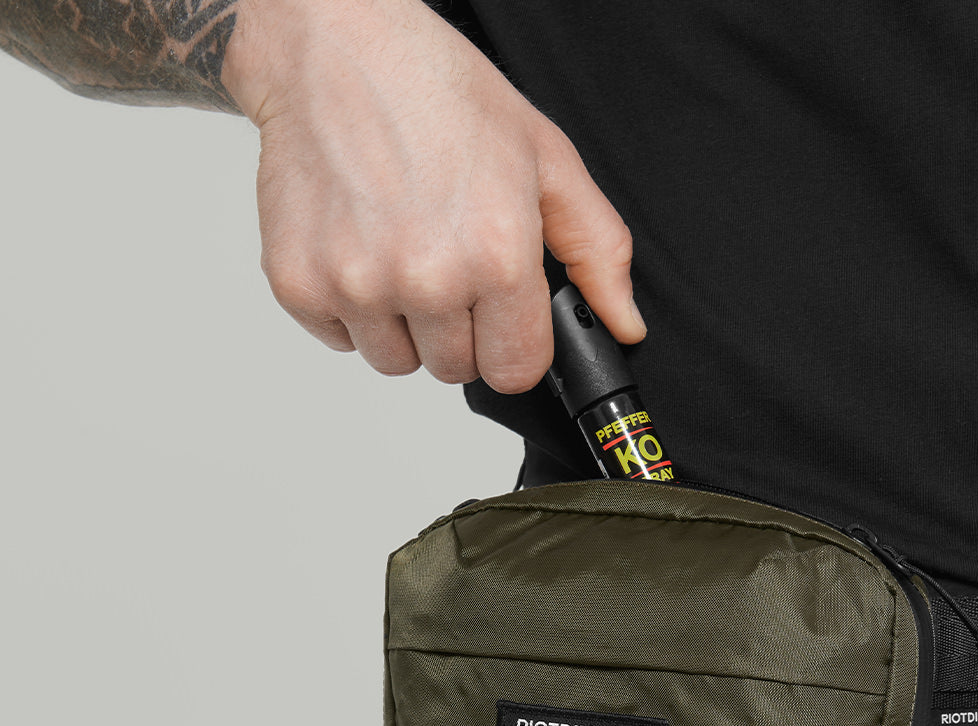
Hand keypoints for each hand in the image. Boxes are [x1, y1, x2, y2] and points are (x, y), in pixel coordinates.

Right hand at [222, 0, 645, 391]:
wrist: (333, 48)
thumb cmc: (437, 92)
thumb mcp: (544, 159)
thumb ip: (596, 250)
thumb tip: (624, 323)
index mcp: (497, 254)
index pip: (516, 371)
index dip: (512, 343)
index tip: (500, 312)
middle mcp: (427, 277)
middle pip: (456, 370)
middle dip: (457, 330)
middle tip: (445, 260)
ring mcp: (357, 284)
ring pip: (396, 362)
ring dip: (403, 326)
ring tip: (400, 252)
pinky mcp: (298, 284)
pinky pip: (339, 340)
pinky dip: (349, 308)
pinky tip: (359, 247)